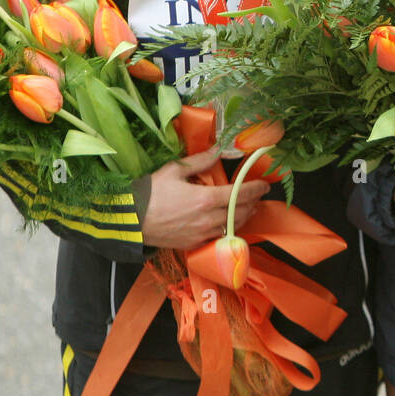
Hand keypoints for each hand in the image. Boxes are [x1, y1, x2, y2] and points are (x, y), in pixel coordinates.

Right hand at [142, 149, 268, 248]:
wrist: (129, 221)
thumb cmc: (150, 193)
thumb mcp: (174, 170)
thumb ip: (200, 161)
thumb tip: (219, 151)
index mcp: (205, 199)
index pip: (239, 194)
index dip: (256, 189)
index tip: (265, 184)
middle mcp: (207, 219)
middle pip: (240, 212)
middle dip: (253, 202)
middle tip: (259, 195)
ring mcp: (202, 234)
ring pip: (232, 227)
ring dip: (244, 216)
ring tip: (249, 208)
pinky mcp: (194, 244)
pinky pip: (219, 237)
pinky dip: (229, 229)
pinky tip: (229, 223)